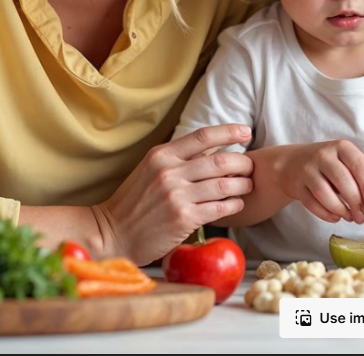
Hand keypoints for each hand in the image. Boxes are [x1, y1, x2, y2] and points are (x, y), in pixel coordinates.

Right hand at [93, 124, 254, 265]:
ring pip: (224, 184)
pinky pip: (219, 208)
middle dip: (242, 162)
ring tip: (248, 185)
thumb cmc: (134, 202)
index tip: (247, 132)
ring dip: (242, 184)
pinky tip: (237, 204)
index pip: (203, 136)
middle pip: (220, 160)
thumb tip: (213, 146)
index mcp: (161, 155)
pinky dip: (234, 205)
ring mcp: (176, 196)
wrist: (112, 233)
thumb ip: (179, 157)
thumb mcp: (150, 170)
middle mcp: (169, 172)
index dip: (230, 131)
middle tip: (251, 166)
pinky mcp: (183, 219)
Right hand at [279, 140, 363, 223]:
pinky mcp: (297, 185)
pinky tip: (335, 217)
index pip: (360, 166)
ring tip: (350, 217)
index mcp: (342, 147)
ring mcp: (307, 169)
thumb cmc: (327, 164)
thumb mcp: (349, 164)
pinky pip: (312, 203)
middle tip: (362, 217)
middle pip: (343, 180)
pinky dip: (326, 214)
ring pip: (325, 193)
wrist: (292, 163)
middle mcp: (323, 155)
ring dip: (341, 210)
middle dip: (356, 203)